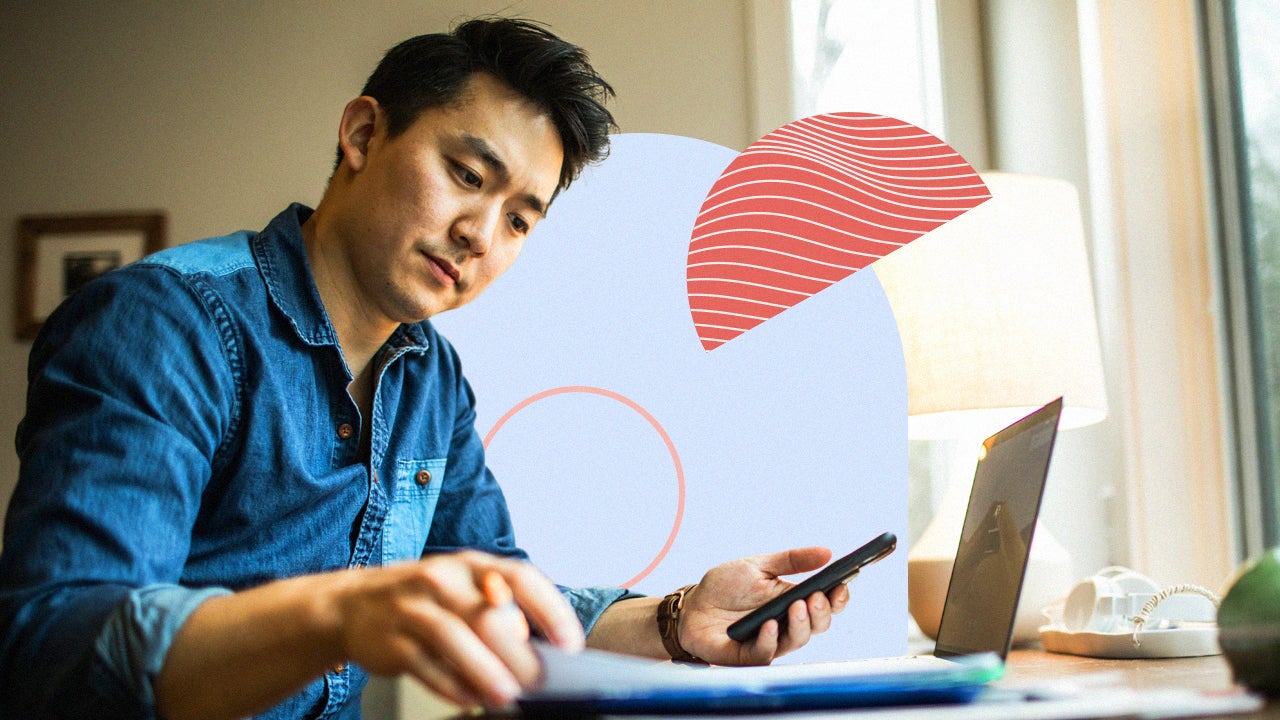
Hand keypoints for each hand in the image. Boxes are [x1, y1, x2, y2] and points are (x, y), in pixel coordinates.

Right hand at [330, 551, 582, 707]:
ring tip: (508, 695)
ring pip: (454, 639)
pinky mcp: (391, 640)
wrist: (353, 605)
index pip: (520, 577)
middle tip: (540, 681)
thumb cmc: (425, 598)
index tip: (569, 643)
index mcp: (471, 564)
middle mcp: (442, 579)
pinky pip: (425, 666)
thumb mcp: (463, 589)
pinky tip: (470, 699)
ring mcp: (413, 608)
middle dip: (518, 653)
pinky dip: (451, 686)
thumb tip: (545, 650)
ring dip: (485, 671)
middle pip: (487, 615)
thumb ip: (500, 609)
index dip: (550, 609)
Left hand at [678, 547, 849, 664]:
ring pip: (797, 641)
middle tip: (817, 597)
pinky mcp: (748, 656)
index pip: (825, 604)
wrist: (692, 605)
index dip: (837, 598)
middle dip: (822, 612)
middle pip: (817, 625)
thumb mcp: (759, 565)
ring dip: (800, 625)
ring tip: (796, 606)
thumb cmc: (727, 586)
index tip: (841, 586)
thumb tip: (827, 552)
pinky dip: (769, 640)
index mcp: (793, 600)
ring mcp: (770, 641)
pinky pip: (765, 653)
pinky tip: (768, 625)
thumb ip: (792, 560)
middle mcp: (787, 624)